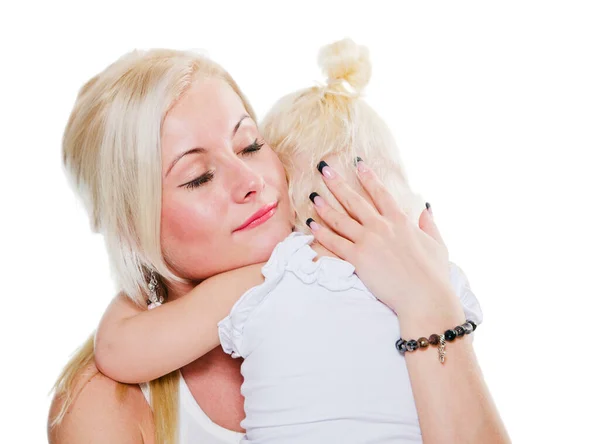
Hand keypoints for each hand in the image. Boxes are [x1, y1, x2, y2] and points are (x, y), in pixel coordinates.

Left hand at [308, 159, 457, 315]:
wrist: (424, 297)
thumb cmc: (434, 274)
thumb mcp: (437, 244)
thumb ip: (429, 224)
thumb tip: (426, 207)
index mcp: (401, 221)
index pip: (380, 193)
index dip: (368, 177)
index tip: (357, 164)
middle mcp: (382, 226)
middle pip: (354, 200)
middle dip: (337, 183)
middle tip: (324, 170)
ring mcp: (368, 241)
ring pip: (340, 219)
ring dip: (325, 207)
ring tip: (313, 197)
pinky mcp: (358, 259)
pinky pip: (334, 243)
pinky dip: (321, 233)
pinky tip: (311, 225)